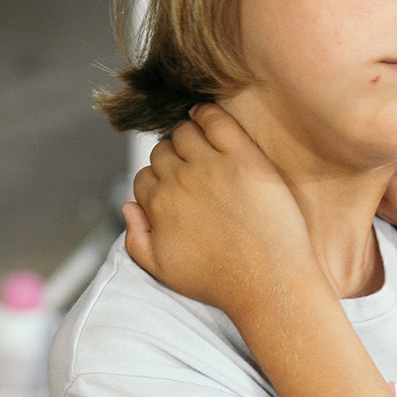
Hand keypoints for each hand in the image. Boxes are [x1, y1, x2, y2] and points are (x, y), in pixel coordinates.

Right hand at [122, 106, 317, 317]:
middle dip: (172, 158)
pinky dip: (208, 113)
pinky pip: (217, 120)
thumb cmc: (220, 281)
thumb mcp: (163, 271)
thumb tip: (128, 207)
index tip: (175, 187)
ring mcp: (211, 166)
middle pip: (162, 151)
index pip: (145, 177)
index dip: (159, 181)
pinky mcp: (243, 158)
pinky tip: (207, 117)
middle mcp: (179, 181)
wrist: (268, 283)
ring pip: (185, 132)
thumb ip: (136, 238)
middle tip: (192, 167)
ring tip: (203, 146)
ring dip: (188, 135)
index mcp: (158, 205)